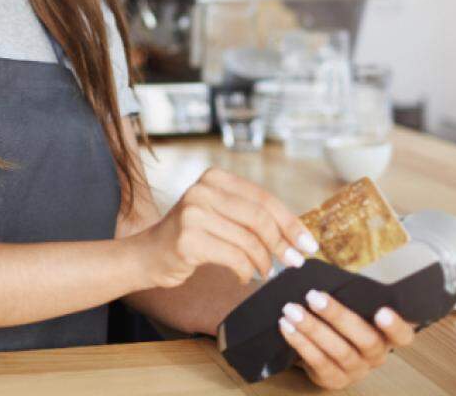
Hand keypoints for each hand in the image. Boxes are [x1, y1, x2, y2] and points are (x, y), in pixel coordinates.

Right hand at [135, 167, 318, 288]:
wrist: (147, 255)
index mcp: (213, 177)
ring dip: (263, 262)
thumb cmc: (190, 237)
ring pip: (249, 241)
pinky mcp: (188, 240)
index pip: (263, 198)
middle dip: (282, 244)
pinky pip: (235, 258)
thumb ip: (249, 215)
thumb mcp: (218, 214)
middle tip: (293, 263)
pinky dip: (245, 272)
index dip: (290, 222)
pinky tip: (242, 277)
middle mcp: (202, 190)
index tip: (308, 243)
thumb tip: (296, 234)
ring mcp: (192, 213)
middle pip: (259, 218)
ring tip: (264, 272)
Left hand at [278, 289, 415, 389]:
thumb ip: (351, 293)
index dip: (395, 325)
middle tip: (314, 296)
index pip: (403, 335)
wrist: (321, 348)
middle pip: (365, 340)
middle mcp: (376, 355)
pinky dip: (301, 343)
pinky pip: (318, 362)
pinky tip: (286, 326)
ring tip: (291, 309)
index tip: (382, 310)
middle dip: (338, 317)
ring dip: (313, 329)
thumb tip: (330, 264)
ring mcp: (356, 370)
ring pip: (339, 351)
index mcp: (387, 335)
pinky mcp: (333, 379)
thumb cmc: (340, 319)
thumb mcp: (351, 306)